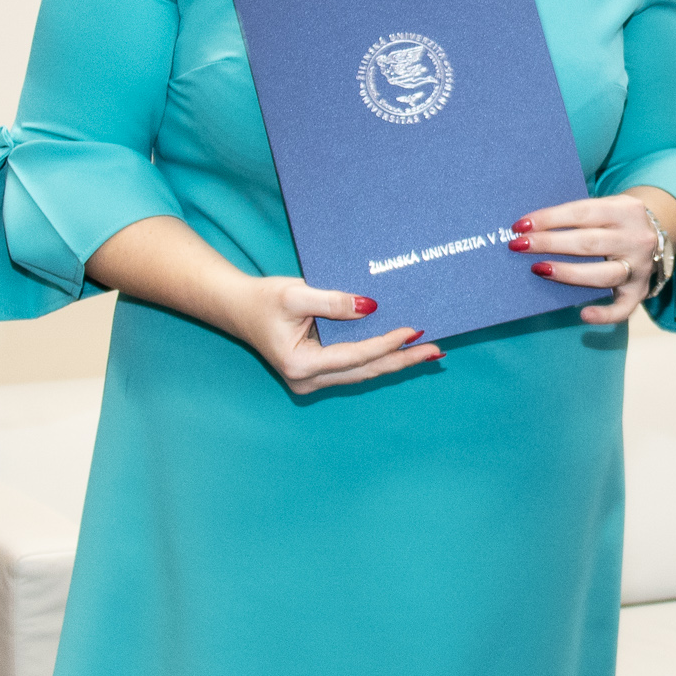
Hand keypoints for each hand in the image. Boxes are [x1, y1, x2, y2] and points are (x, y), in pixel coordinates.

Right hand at [222, 276, 441, 394]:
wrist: (239, 309)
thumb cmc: (264, 299)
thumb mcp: (295, 294)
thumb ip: (332, 301)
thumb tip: (371, 306)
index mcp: (301, 365)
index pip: (355, 356)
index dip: (386, 344)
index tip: (413, 331)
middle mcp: (308, 381)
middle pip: (365, 371)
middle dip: (402, 359)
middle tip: (436, 351)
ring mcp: (313, 381)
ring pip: (364, 373)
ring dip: (395, 361)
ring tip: (428, 353)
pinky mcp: (319, 374)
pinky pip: (356, 368)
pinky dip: (379, 358)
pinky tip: (402, 351)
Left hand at [509, 187, 675, 325]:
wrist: (658, 231)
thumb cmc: (615, 220)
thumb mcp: (606, 205)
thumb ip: (578, 215)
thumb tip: (531, 228)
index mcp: (627, 209)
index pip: (583, 212)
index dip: (550, 218)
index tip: (521, 225)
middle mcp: (637, 238)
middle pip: (589, 243)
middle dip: (550, 243)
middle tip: (519, 246)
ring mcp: (641, 267)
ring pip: (603, 274)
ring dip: (568, 273)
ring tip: (539, 269)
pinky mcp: (640, 291)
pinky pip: (624, 308)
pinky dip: (605, 314)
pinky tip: (583, 314)